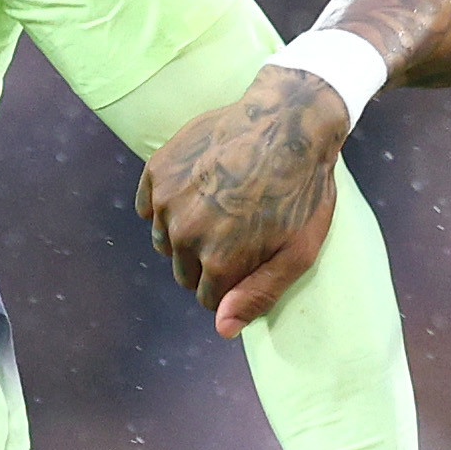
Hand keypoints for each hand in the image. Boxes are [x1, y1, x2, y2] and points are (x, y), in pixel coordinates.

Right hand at [135, 67, 349, 330]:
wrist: (288, 120)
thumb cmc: (302, 189)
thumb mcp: (297, 251)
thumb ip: (258, 294)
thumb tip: (221, 329)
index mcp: (218, 262)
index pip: (207, 298)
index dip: (231, 281)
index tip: (249, 256)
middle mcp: (183, 236)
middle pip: (183, 271)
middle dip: (207, 259)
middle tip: (238, 227)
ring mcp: (167, 202)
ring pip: (164, 240)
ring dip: (186, 231)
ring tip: (220, 203)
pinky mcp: (157, 171)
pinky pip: (148, 206)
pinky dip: (167, 202)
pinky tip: (199, 185)